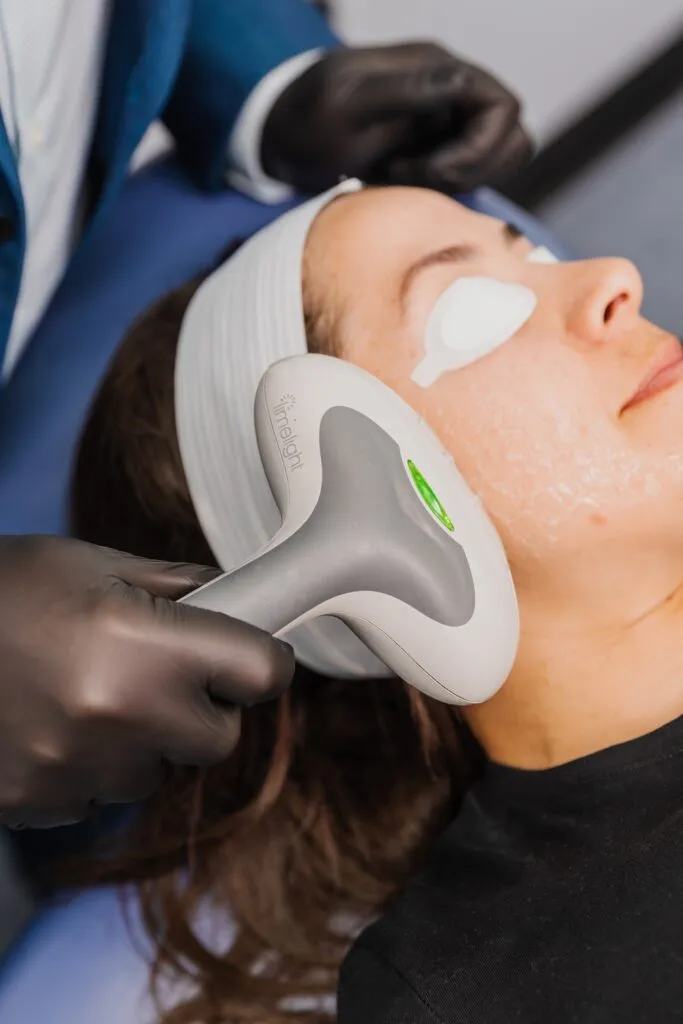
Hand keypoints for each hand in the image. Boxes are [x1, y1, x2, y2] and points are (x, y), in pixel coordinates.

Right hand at [0, 536, 294, 828]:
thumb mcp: (93, 562)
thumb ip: (176, 586)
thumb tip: (236, 597)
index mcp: (141, 641)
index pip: (261, 671)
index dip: (264, 658)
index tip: (254, 652)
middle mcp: (119, 713)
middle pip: (221, 736)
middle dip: (205, 704)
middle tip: (165, 669)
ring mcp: (78, 767)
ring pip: (161, 770)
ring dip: (146, 738)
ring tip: (93, 690)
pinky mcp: (43, 801)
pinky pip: (103, 794)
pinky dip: (95, 765)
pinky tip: (56, 721)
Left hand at [261, 42, 532, 194]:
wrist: (280, 133)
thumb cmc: (305, 119)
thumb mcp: (348, 105)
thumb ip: (409, 91)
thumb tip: (464, 81)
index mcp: (437, 71)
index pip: (502, 107)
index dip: (478, 150)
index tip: (428, 171)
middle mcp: (451, 93)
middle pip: (511, 137)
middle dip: (472, 170)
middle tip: (415, 178)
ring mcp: (446, 122)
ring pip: (497, 159)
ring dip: (460, 182)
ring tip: (404, 180)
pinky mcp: (436, 149)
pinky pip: (469, 173)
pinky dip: (445, 189)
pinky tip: (401, 184)